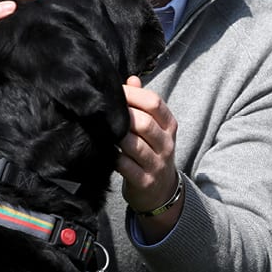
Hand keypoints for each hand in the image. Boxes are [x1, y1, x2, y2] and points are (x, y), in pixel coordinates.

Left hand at [117, 76, 181, 241]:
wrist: (162, 192)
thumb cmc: (152, 150)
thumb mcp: (154, 127)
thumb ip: (143, 102)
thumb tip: (131, 79)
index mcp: (169, 125)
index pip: (155, 102)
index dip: (132, 94)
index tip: (114, 90)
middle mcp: (166, 143)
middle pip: (145, 122)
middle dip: (122, 115)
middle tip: (104, 110)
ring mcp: (157, 164)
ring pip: (135, 145)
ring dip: (116, 136)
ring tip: (102, 128)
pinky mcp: (145, 182)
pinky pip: (126, 166)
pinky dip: (114, 157)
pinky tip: (104, 150)